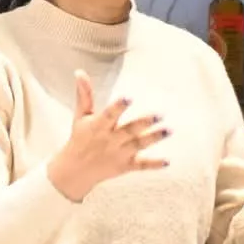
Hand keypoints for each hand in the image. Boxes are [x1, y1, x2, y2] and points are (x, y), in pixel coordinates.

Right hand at [46, 70, 169, 201]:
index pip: (109, 115)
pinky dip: (154, 164)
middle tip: (159, 114)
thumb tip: (80, 72)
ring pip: (138, 145)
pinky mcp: (125, 166)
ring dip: (154, 138)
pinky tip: (167, 161)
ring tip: (168, 130)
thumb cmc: (79, 138)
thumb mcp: (80, 116)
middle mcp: (110, 140)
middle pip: (129, 130)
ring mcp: (119, 154)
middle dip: (144, 123)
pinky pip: (141, 165)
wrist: (75, 171)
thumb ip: (84, 94)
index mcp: (98, 126)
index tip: (128, 98)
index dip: (118, 107)